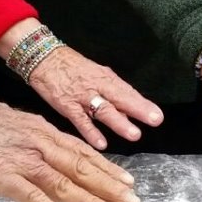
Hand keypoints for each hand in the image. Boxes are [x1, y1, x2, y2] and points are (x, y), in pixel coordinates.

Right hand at [0, 77, 139, 201]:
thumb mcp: (12, 123)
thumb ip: (31, 139)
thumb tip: (44, 153)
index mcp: (41, 130)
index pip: (82, 151)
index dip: (107, 168)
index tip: (126, 181)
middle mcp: (39, 144)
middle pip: (82, 167)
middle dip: (111, 187)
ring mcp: (23, 161)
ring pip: (67, 183)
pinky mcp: (3, 177)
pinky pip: (36, 198)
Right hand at [27, 46, 163, 149]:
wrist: (43, 58)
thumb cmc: (72, 68)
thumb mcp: (95, 75)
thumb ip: (112, 96)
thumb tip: (128, 115)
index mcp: (105, 78)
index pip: (127, 92)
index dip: (143, 103)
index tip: (158, 116)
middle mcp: (97, 86)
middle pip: (120, 98)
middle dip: (138, 110)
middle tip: (155, 120)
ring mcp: (82, 96)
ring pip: (103, 109)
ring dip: (119, 122)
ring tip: (134, 134)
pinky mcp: (66, 105)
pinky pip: (80, 120)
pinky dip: (90, 132)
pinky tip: (101, 143)